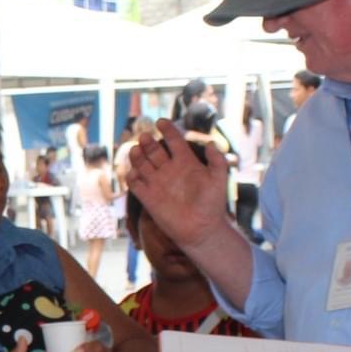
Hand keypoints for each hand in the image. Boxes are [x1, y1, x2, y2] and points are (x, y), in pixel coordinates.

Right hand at [125, 120, 234, 247]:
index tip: (161, 122)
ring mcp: (158, 183)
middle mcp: (170, 170)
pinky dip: (131, 176)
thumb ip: (216, 160)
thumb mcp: (219, 179)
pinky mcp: (148, 197)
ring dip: (137, 155)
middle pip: (154, 150)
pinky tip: (134, 172)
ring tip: (136, 150)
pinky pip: (135, 183)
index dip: (168, 129)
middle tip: (146, 137)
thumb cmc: (212, 204)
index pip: (174, 140)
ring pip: (142, 163)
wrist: (202, 229)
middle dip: (148, 141)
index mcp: (186, 162)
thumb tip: (210, 142)